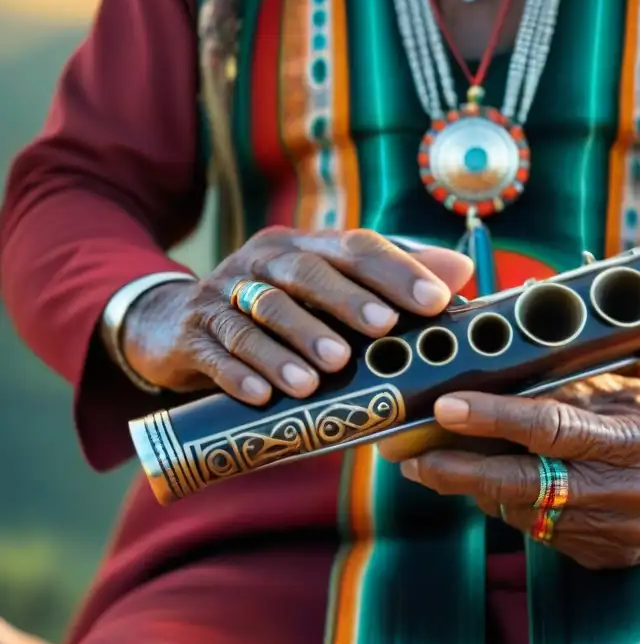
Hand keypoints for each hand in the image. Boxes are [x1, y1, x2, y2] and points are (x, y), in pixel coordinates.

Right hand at [121, 228, 472, 402]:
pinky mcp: (191, 333)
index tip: (436, 300)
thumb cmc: (276, 312)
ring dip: (293, 343)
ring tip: (321, 377)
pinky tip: (264, 397)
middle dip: (347, 301)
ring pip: (259, 312)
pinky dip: (240, 373)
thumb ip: (389, 282)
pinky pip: (216, 349)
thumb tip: (461, 272)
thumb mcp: (328, 292)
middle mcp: (262, 261)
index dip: (396, 271)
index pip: (354, 246)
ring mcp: (222, 294)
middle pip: (306, 271)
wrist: (174, 325)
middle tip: (383, 329)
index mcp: (304, 246)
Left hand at [380, 375, 639, 569]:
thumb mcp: (614, 388)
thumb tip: (484, 376)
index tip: (445, 408)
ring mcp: (619, 532)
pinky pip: (538, 534)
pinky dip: (507, 508)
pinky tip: (488, 487)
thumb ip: (559, 388)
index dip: (494, 418)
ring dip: (474, 488)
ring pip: (524, 512)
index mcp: (637, 438)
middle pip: (528, 483)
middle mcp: (630, 491)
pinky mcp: (607, 557)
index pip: (553, 427)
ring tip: (439, 464)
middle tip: (410, 457)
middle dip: (459, 470)